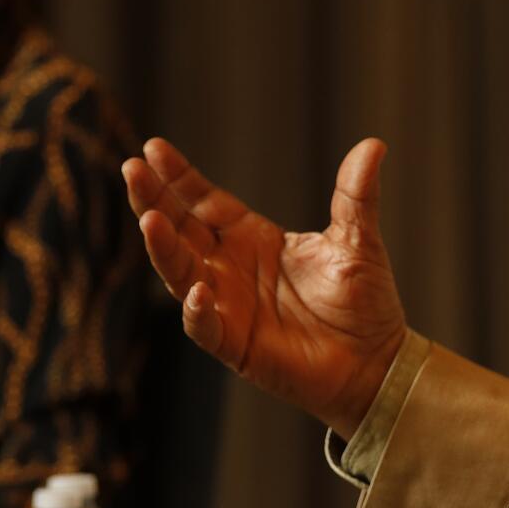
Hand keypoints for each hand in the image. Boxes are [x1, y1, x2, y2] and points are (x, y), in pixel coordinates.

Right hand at [123, 137, 406, 434]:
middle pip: (180, 229)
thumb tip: (374, 145)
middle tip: (131, 170)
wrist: (376, 362)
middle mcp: (228, 268)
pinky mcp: (234, 345)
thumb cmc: (362, 302)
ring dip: (163, 248)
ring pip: (181, 273)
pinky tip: (196, 291)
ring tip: (150, 220)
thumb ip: (356, 196)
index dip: (178, 177)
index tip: (153, 148)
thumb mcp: (358, 241)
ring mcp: (227, 306)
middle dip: (154, 200)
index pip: (204, 201)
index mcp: (250, 238)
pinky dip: (197, 312)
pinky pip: (205, 327)